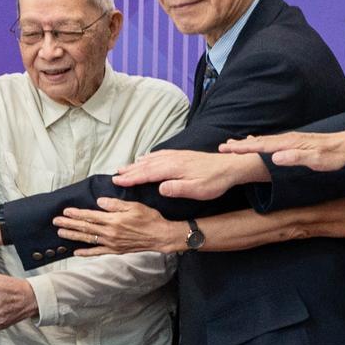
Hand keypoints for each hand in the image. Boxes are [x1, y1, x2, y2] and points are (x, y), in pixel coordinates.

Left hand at [55, 197, 182, 256]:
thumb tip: (99, 202)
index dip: (77, 214)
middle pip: (86, 228)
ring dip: (73, 236)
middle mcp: (110, 233)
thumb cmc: (149, 218)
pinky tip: (76, 252)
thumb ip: (115, 204)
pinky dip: (86, 253)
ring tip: (61, 233)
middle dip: (69, 224)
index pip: (90, 216)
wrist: (160, 236)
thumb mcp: (133, 206)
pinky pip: (97, 252)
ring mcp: (111, 243)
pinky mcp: (115, 251)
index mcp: (113, 220)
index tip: (65, 211)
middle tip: (56, 221)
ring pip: (88, 239)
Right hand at [112, 149, 266, 198]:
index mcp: (173, 169)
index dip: (131, 178)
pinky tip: (146, 157)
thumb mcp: (197, 190)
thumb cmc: (215, 182)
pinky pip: (160, 154)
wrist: (230, 167)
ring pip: (152, 159)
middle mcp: (172, 159)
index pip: (147, 174)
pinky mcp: (182, 155)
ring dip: (137, 163)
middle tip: (115, 175)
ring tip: (125, 167)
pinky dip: (149, 156)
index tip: (117, 181)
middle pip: (146, 165)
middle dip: (130, 170)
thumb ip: (177, 189)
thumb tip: (159, 188)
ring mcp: (177, 156)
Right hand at [220, 128, 344, 172]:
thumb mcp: (316, 160)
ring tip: (233, 146)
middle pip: (258, 142)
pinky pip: (271, 143)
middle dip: (240, 145)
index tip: (226, 150)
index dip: (243, 149)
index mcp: (289, 143)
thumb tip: (276, 157)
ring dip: (247, 144)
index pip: (261, 146)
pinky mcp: (294, 142)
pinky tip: (257, 144)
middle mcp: (287, 139)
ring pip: (263, 142)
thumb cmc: (332, 155)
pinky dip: (259, 144)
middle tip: (221, 148)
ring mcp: (290, 139)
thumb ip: (296, 158)